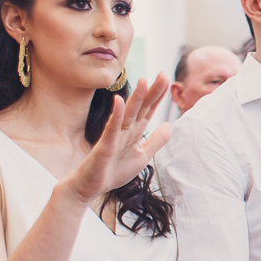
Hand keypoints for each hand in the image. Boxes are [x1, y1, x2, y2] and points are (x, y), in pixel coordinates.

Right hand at [60, 74, 171, 205]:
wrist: (90, 186)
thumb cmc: (113, 170)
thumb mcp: (142, 156)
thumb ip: (156, 141)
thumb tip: (170, 125)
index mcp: (134, 132)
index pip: (148, 109)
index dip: (157, 95)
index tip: (166, 78)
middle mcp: (125, 130)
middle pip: (141, 108)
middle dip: (152, 92)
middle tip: (162, 74)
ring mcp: (114, 136)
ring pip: (127, 114)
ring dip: (135, 98)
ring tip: (143, 80)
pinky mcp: (104, 146)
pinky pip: (111, 129)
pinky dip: (116, 115)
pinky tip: (120, 102)